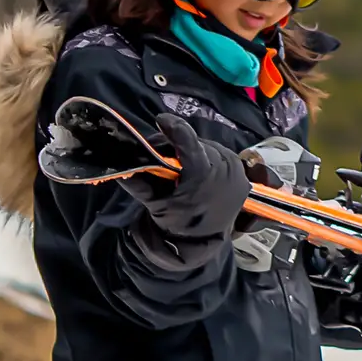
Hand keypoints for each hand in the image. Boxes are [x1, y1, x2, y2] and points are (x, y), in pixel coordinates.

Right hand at [139, 111, 250, 246]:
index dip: (174, 128)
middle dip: (175, 146)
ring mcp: (236, 170)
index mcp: (203, 177)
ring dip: (191, 151)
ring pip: (206, 146)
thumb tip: (119, 168)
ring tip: (180, 166)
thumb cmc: (180, 223)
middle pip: (193, 144)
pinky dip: (206, 157)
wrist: (206, 241)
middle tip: (160, 156)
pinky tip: (197, 169)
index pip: (189, 144)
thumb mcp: (157, 206)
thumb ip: (139, 185)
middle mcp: (224, 169)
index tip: (161, 120)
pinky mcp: (242, 170)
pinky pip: (219, 153)